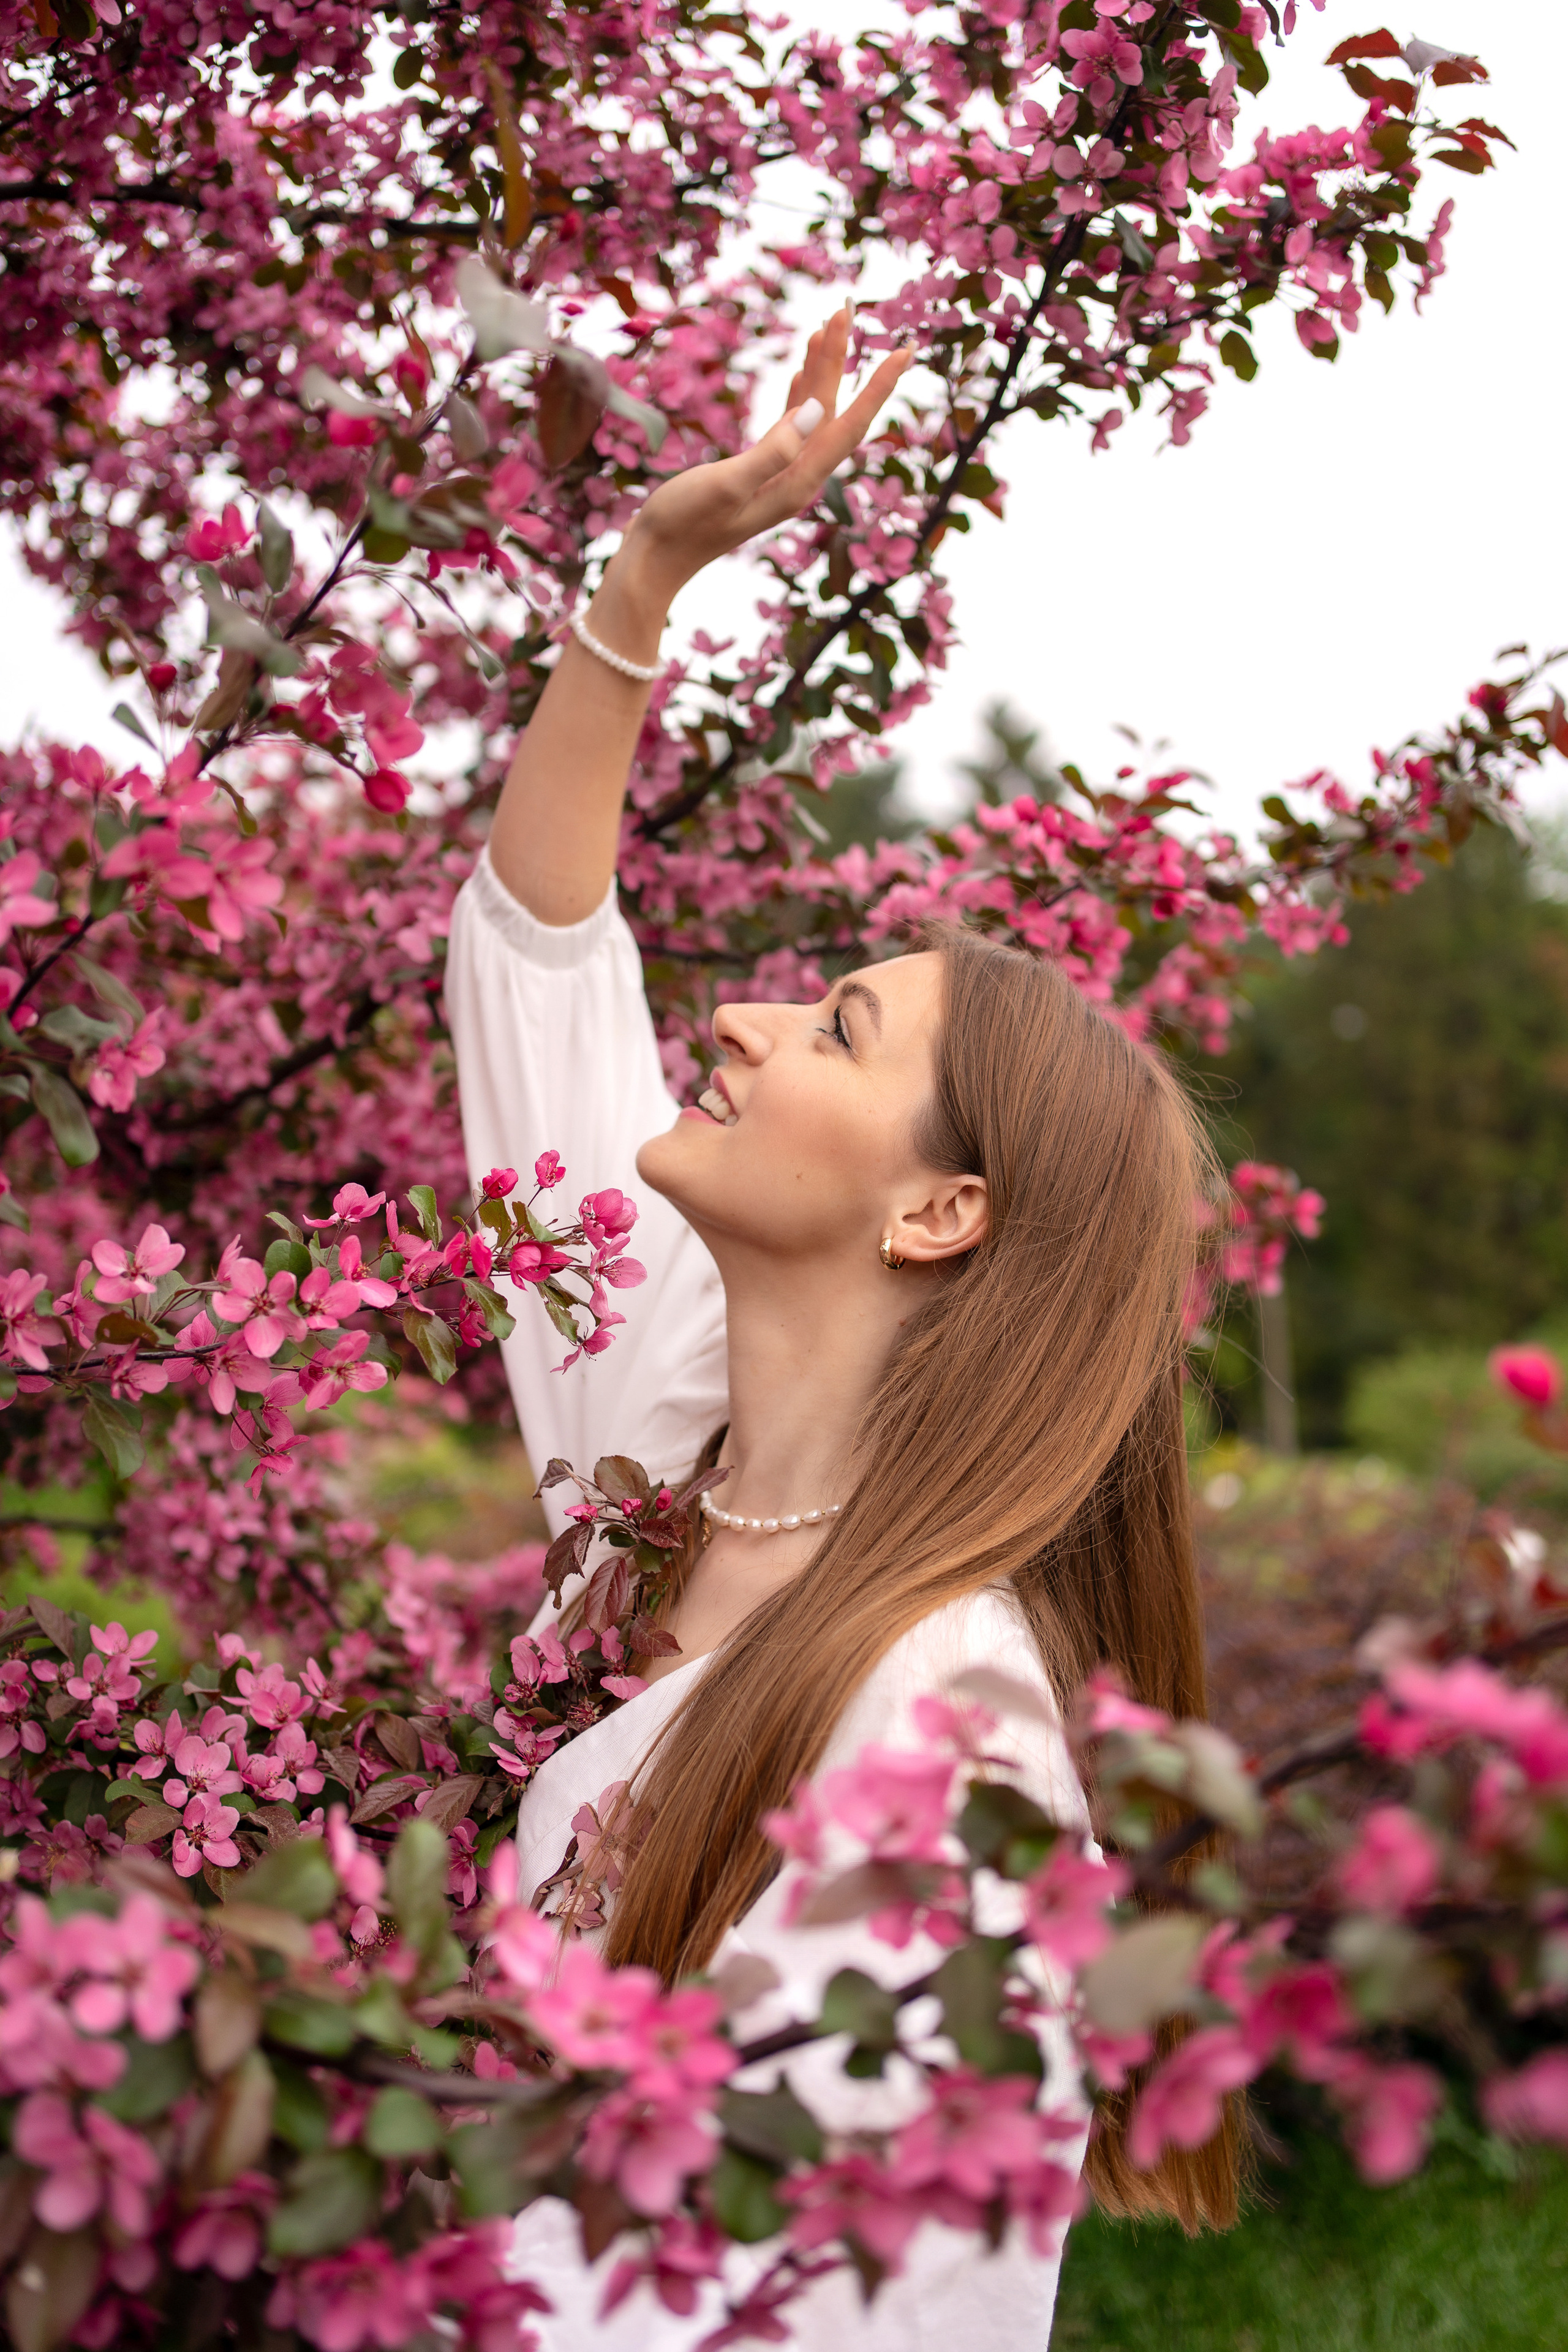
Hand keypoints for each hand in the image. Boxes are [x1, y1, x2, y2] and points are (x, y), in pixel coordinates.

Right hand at [614, 306, 912, 600]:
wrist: (654, 559)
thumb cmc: (682, 524)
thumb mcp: (726, 485)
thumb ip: (773, 451)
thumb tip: (818, 410)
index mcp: (798, 482)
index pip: (850, 425)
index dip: (878, 386)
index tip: (907, 350)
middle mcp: (797, 479)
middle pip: (833, 411)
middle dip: (843, 360)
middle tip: (848, 308)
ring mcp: (779, 476)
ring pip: (812, 415)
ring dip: (821, 371)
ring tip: (828, 328)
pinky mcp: (758, 472)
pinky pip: (790, 426)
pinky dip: (799, 395)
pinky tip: (800, 375)